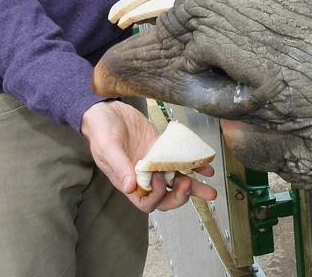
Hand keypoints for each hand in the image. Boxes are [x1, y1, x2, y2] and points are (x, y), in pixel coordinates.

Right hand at [80, 100, 216, 211]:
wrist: (106, 109)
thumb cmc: (101, 130)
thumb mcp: (107, 147)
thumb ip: (119, 166)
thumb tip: (129, 187)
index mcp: (129, 181)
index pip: (147, 202)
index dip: (158, 197)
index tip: (163, 180)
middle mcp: (144, 176)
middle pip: (166, 196)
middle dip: (181, 196)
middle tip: (191, 186)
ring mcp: (155, 163)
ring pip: (177, 181)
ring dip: (195, 187)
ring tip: (211, 190)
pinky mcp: (162, 148)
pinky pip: (180, 161)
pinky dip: (194, 165)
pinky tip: (206, 167)